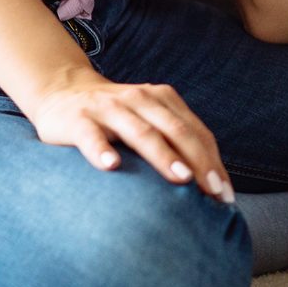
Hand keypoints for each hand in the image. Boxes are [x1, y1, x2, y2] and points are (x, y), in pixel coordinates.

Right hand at [26, 66, 233, 200]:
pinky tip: (111, 167)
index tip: (225, 194)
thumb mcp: (148, 120)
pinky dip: (101, 150)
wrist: (61, 92)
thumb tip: (207, 186)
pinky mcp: (78, 119)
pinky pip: (91, 136)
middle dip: (199, 161)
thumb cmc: (115, 118)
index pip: (196, 132)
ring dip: (163, 156)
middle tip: (213, 192)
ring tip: (181, 179)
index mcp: (163, 100)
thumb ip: (172, 142)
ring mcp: (109, 108)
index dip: (213, 162)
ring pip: (141, 132)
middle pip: (177, 130)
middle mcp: (140, 99)